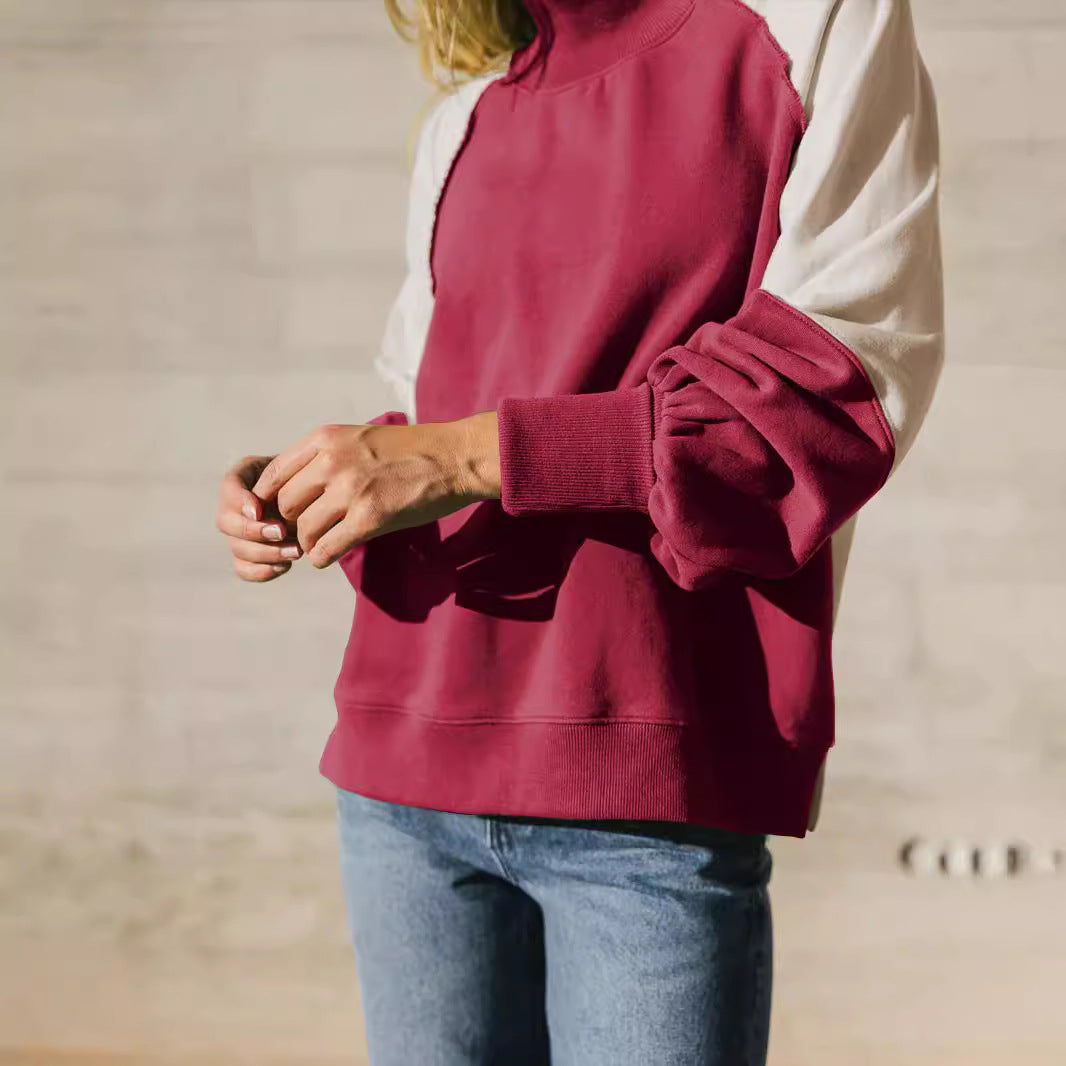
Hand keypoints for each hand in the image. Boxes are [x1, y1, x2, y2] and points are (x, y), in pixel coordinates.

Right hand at [215, 454, 304, 581]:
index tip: (258, 511)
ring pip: (237, 549)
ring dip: (265, 554)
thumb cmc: (309, 477)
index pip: (228, 488)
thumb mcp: (302, 469)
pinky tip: (285, 565)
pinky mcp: (247, 555)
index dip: (239, 502)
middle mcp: (234, 507)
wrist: (315, 498)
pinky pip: (244, 570)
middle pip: (226, 523)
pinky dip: (263, 571)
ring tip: (296, 551)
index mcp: (243, 478)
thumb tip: (268, 507)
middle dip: (253, 531)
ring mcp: (238, 533)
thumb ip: (288, 477)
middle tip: (282, 532)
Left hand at [251, 412, 500, 568]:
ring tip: (320, 544)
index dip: (271, 500)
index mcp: (324, 438)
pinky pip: (326, 548)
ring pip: (303, 529)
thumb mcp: (358, 439)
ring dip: (308, 542)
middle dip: (292, 523)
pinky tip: (328, 556)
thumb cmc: (410, 451)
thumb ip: (325, 457)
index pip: (273, 475)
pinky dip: (322, 557)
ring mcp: (350, 489)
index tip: (284, 513)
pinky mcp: (370, 517)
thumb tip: (294, 489)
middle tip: (306, 532)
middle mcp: (331, 461)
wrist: (454, 458)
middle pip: (285, 504)